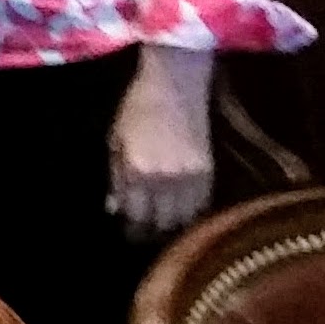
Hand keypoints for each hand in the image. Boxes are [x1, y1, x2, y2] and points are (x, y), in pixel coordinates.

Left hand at [109, 46, 215, 238]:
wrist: (176, 87)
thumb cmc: (137, 110)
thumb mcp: (116, 141)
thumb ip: (117, 177)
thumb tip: (115, 209)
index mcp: (137, 171)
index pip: (135, 215)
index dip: (132, 229)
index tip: (128, 234)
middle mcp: (165, 180)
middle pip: (161, 223)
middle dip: (151, 233)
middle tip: (146, 235)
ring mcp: (191, 177)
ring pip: (185, 218)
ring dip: (174, 227)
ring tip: (165, 229)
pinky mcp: (209, 171)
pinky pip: (203, 205)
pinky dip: (194, 214)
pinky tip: (185, 214)